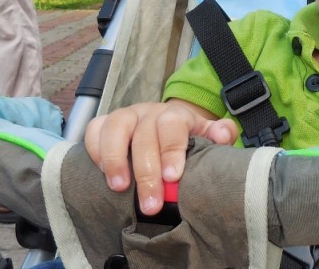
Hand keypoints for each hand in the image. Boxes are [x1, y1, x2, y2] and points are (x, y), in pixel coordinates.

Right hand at [84, 100, 237, 214]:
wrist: (167, 126)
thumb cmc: (186, 138)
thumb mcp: (206, 136)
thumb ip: (219, 134)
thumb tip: (224, 135)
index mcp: (175, 115)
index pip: (172, 124)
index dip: (171, 150)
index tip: (173, 177)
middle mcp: (148, 112)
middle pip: (143, 135)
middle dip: (146, 172)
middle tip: (150, 204)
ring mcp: (125, 116)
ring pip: (115, 128)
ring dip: (115, 159)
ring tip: (119, 189)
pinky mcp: (105, 124)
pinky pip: (94, 130)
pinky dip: (95, 150)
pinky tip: (101, 174)